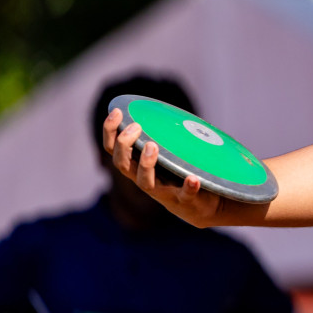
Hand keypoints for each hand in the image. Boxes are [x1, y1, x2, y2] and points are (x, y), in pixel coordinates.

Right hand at [103, 110, 224, 227]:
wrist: (202, 206)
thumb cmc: (179, 173)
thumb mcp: (167, 153)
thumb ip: (162, 134)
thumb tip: (162, 106)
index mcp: (137, 166)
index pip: (113, 149)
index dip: (110, 131)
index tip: (116, 112)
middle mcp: (144, 179)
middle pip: (122, 165)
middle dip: (124, 145)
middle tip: (135, 126)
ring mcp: (164, 192)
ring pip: (145, 182)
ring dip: (146, 164)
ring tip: (153, 146)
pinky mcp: (185, 201)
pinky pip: (185, 195)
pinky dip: (188, 187)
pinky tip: (193, 179)